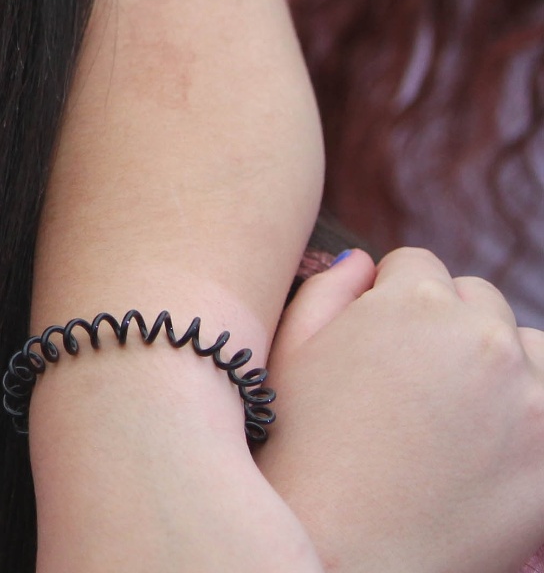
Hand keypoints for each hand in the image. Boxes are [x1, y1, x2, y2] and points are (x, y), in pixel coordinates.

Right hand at [259, 247, 543, 572]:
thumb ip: (327, 290)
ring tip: (463, 415)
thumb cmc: (300, 454)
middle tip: (417, 386)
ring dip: (505, 365)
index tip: (380, 343)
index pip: (419, 265)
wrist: (345, 554)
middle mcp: (481, 335)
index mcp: (411, 302)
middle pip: (479, 302)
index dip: (392, 300)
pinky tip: (493, 448)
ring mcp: (532, 394)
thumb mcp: (288, 354)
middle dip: (450, 330)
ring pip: (531, 348)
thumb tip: (364, 262)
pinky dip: (529, 418)